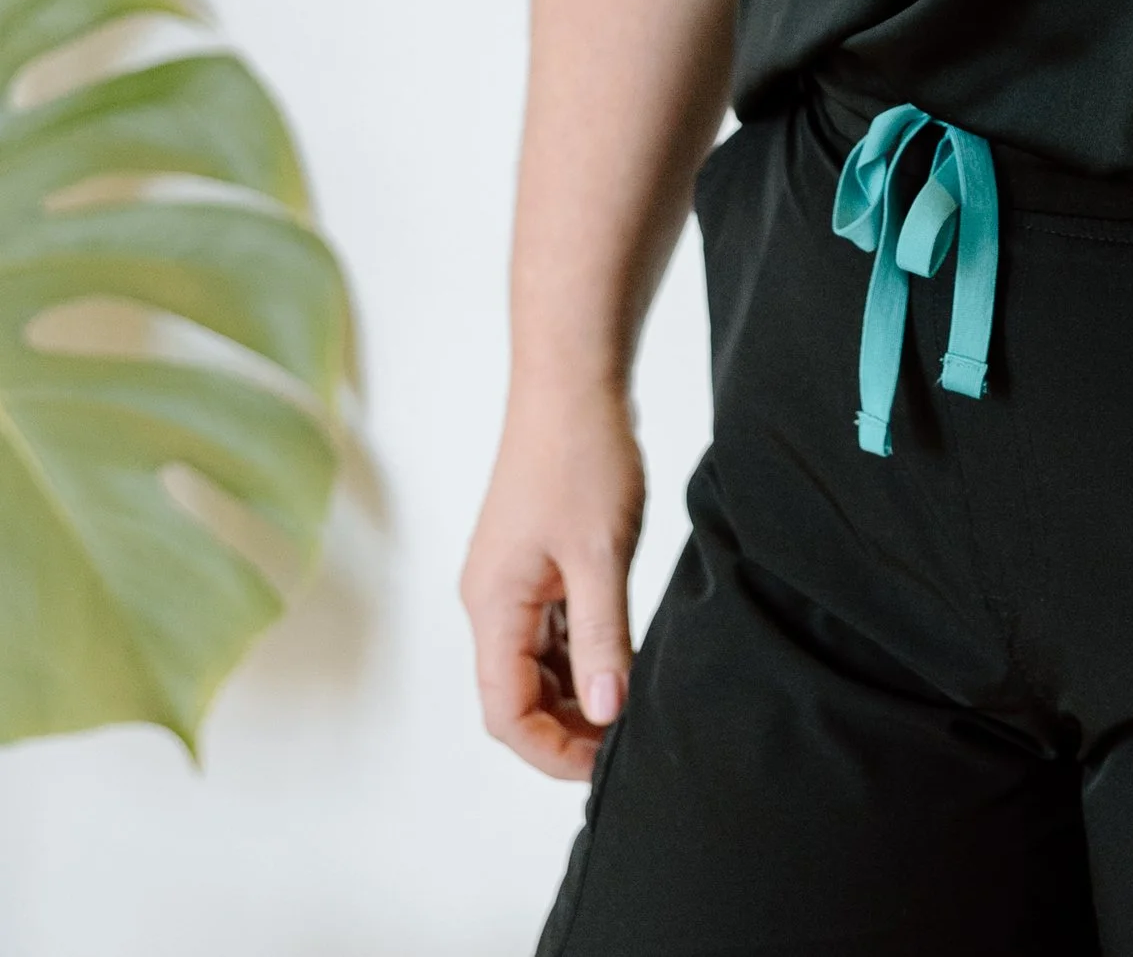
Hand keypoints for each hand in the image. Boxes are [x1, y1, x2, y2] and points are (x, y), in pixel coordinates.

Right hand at [461, 379, 646, 779]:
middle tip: (627, 737)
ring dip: (577, 689)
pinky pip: (552, 626)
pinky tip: (623, 653)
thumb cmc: (581, 454)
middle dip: (567, 726)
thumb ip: (603, 638)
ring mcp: (512, 578)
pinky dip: (582, 649)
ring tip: (631, 701)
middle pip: (517, 694)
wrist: (573, 378)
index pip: (506, 712)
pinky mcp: (536, 559)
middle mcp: (492, 599)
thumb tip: (607, 714)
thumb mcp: (602, 554)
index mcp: (493, 605)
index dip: (551, 750)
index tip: (604, 763)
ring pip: (537, 662)